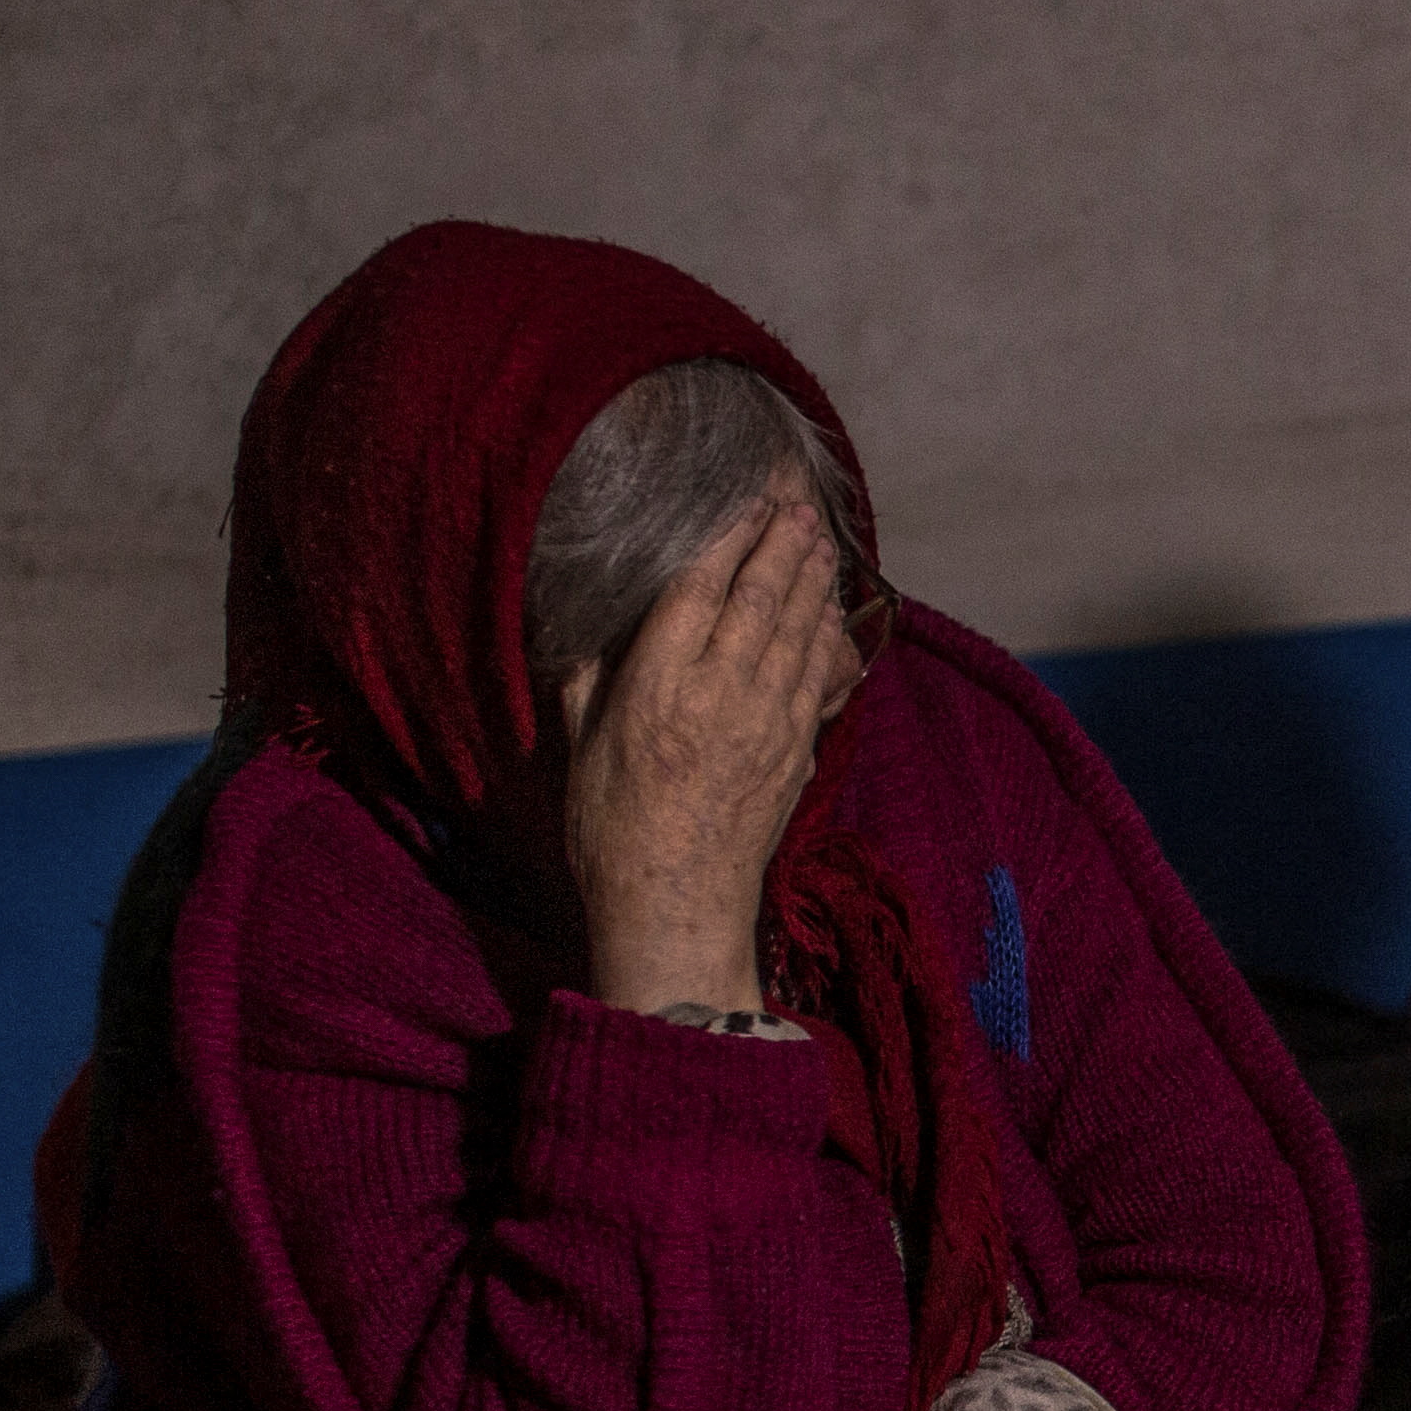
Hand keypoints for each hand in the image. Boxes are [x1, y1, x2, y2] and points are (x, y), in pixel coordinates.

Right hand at [559, 494, 864, 1017]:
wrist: (674, 907)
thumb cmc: (610, 830)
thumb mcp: (578, 746)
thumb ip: (586, 681)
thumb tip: (588, 631)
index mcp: (656, 687)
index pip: (698, 591)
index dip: (726, 540)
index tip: (744, 504)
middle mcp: (718, 696)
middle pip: (759, 601)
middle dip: (783, 548)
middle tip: (799, 507)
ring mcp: (766, 725)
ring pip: (797, 635)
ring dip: (812, 583)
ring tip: (822, 542)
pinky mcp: (794, 755)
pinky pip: (817, 682)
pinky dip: (828, 641)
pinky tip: (832, 615)